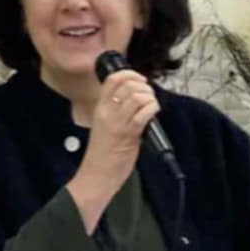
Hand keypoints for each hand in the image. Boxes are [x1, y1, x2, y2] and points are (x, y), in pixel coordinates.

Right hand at [68, 70, 159, 233]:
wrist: (97, 176)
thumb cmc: (103, 155)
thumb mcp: (106, 126)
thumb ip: (118, 112)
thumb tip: (137, 100)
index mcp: (100, 108)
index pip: (112, 80)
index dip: (129, 74)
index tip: (140, 80)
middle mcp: (107, 112)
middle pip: (128, 85)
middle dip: (144, 87)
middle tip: (149, 97)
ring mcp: (117, 122)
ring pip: (137, 96)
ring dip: (150, 98)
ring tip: (151, 107)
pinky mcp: (128, 134)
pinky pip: (144, 113)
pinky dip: (152, 109)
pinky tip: (152, 116)